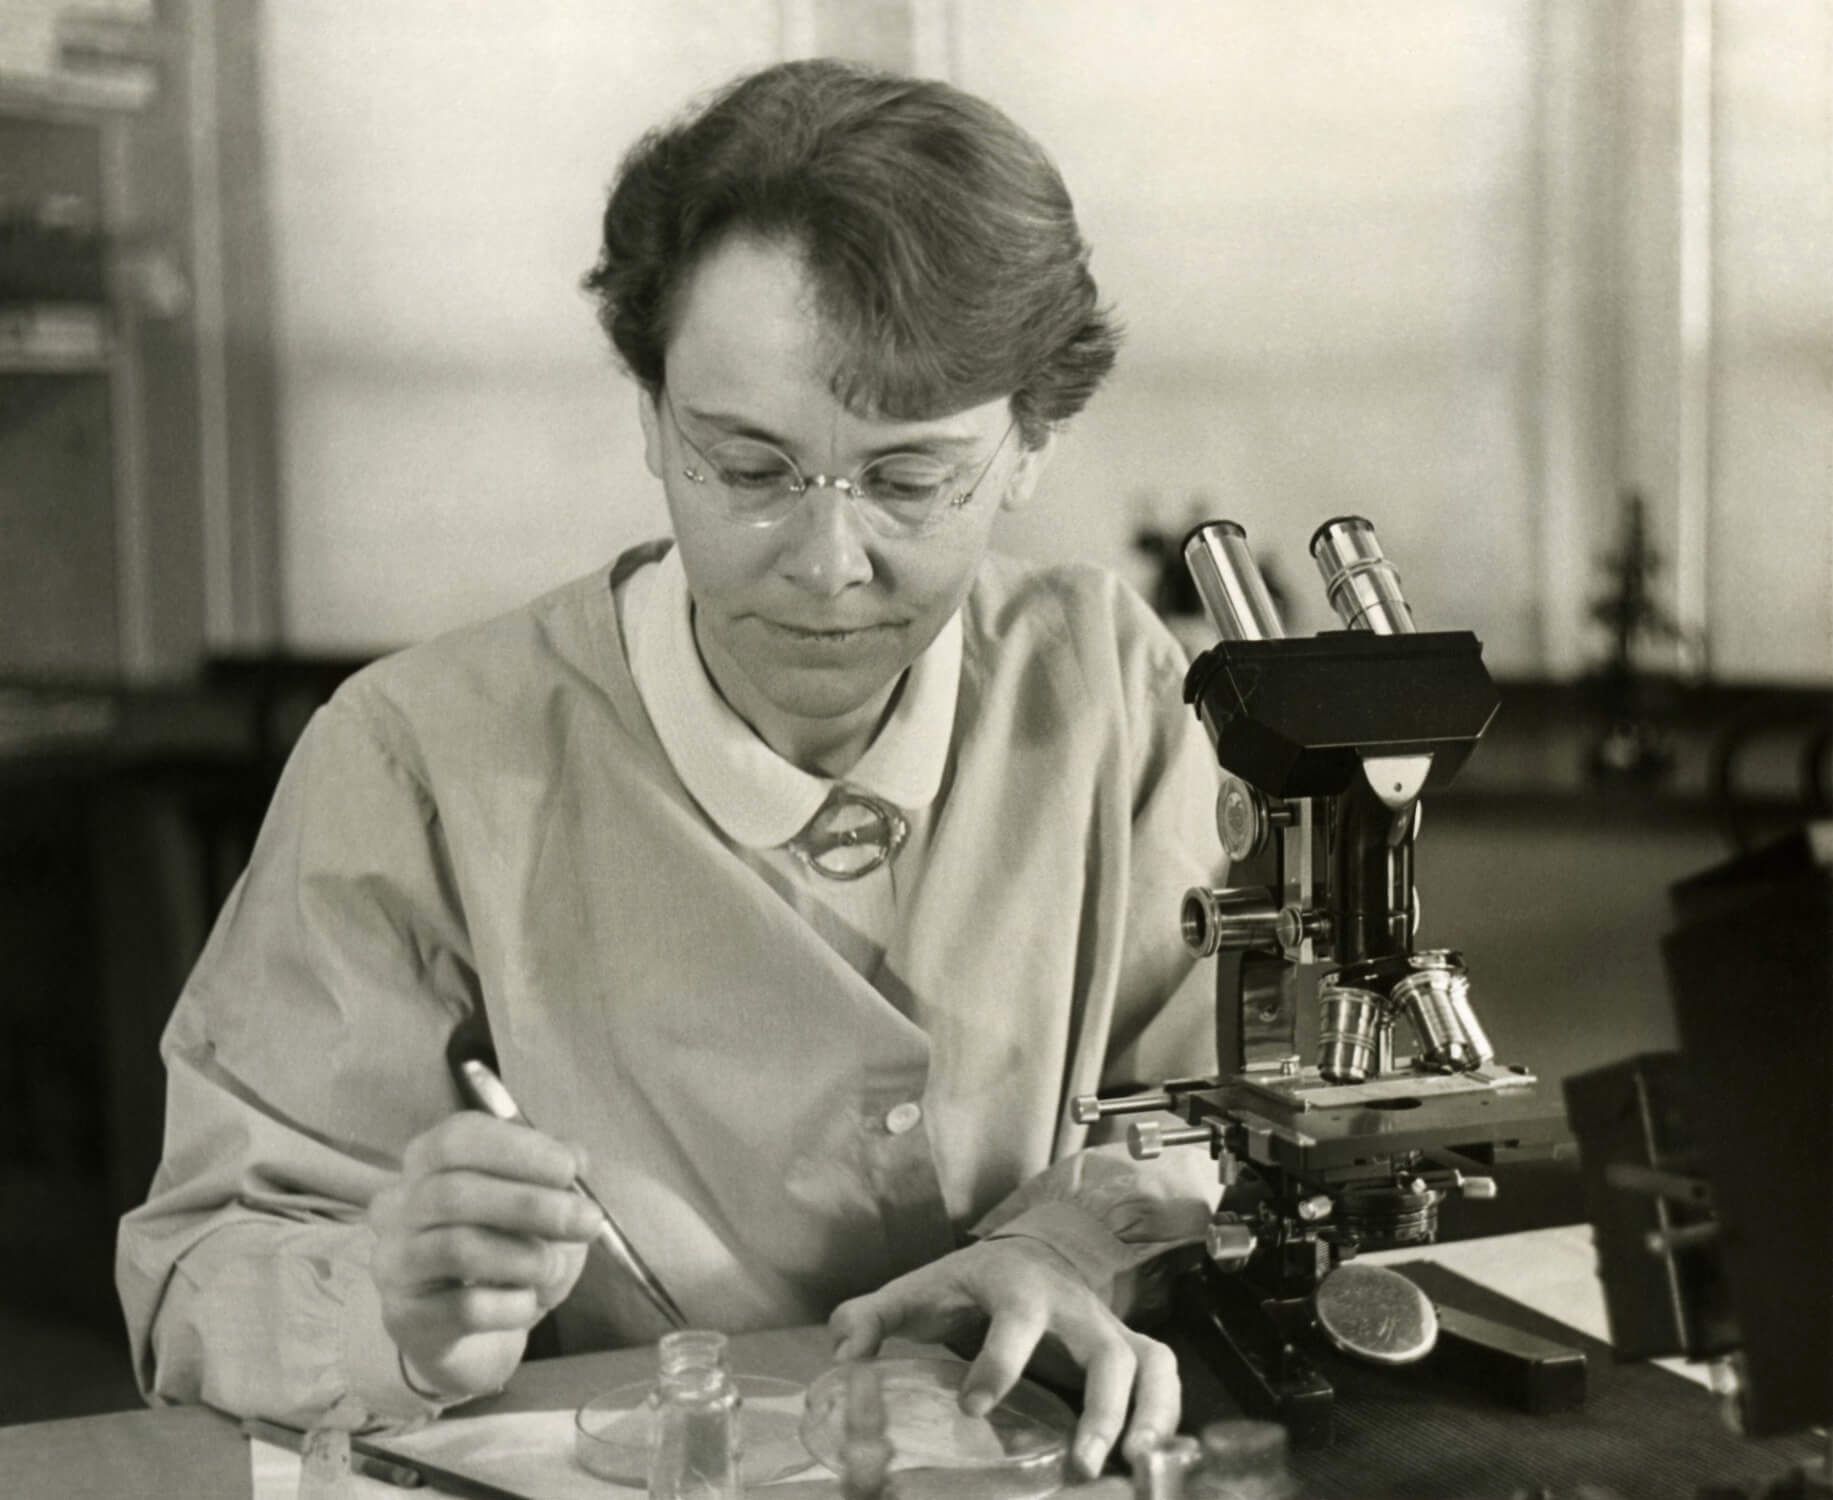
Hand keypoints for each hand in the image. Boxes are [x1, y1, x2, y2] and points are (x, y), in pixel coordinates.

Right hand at [367, 1112, 603, 1400]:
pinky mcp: (404, 1317)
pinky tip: (530, 1302)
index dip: (516, 1150)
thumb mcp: (540, 1203)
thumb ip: (553, 1175)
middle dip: (530, 1204)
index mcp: (427, 1162)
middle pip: (454, 1193)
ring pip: (456, 1249)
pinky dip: (511, 1304)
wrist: (480, 1328)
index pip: (456, 1139)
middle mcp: (397, 1207)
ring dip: (523, 1256)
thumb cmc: (509, 1249)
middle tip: (587, 1221)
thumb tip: (575, 1156)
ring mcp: (395, 1263)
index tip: (570, 1168)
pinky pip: (463, 1307)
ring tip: (555, 1267)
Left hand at [826, 1238, 1178, 1480]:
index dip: (999, 1361)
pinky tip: (1150, 1460)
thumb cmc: (968, 1285)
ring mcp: (1107, 1326)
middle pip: (1105, 1348)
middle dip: (1102, 1406)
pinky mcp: (1129, 1348)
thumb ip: (871, 1318)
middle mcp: (1073, 1305)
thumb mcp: (918, 1291)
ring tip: (1136, 1466)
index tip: (972, 1406)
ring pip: (1149, 1363)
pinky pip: (1163, 1374)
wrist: (1026, 1256)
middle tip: (1085, 1462)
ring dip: (1150, 1415)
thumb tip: (843, 1356)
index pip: (1016, 1317)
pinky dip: (1167, 1414)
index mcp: (1015, 1284)